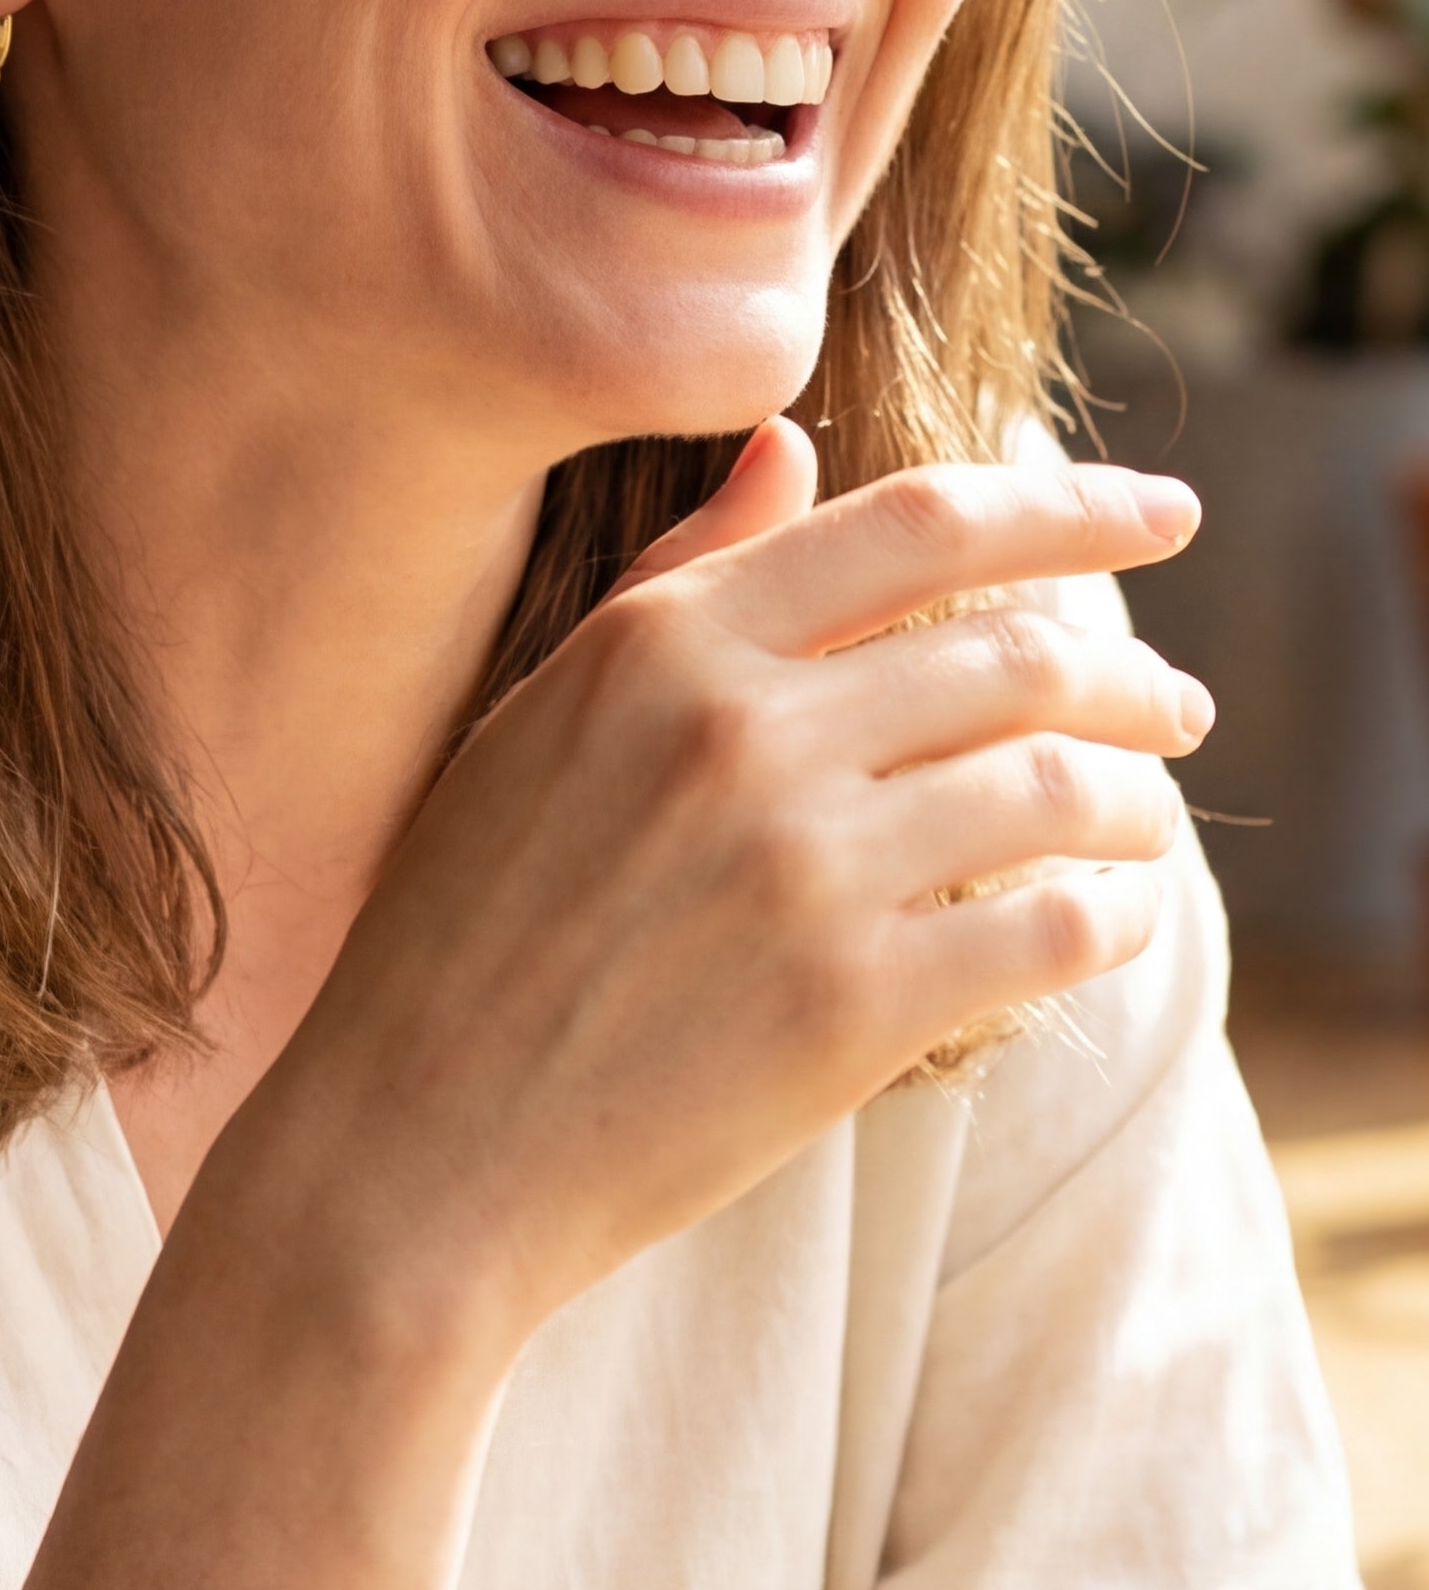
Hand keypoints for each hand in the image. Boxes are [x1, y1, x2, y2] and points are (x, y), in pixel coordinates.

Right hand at [213, 421, 1208, 1358]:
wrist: (415, 1142)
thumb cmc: (462, 926)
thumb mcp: (539, 715)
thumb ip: (675, 576)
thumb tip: (787, 447)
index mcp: (660, 645)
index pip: (920, 523)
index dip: (1073, 509)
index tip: (1159, 516)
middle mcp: (739, 732)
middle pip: (1017, 656)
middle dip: (1130, 679)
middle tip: (1174, 706)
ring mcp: (799, 869)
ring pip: (1056, 788)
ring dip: (1135, 800)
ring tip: (1144, 815)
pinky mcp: (850, 1008)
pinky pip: (1052, 926)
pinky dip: (1114, 913)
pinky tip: (1113, 916)